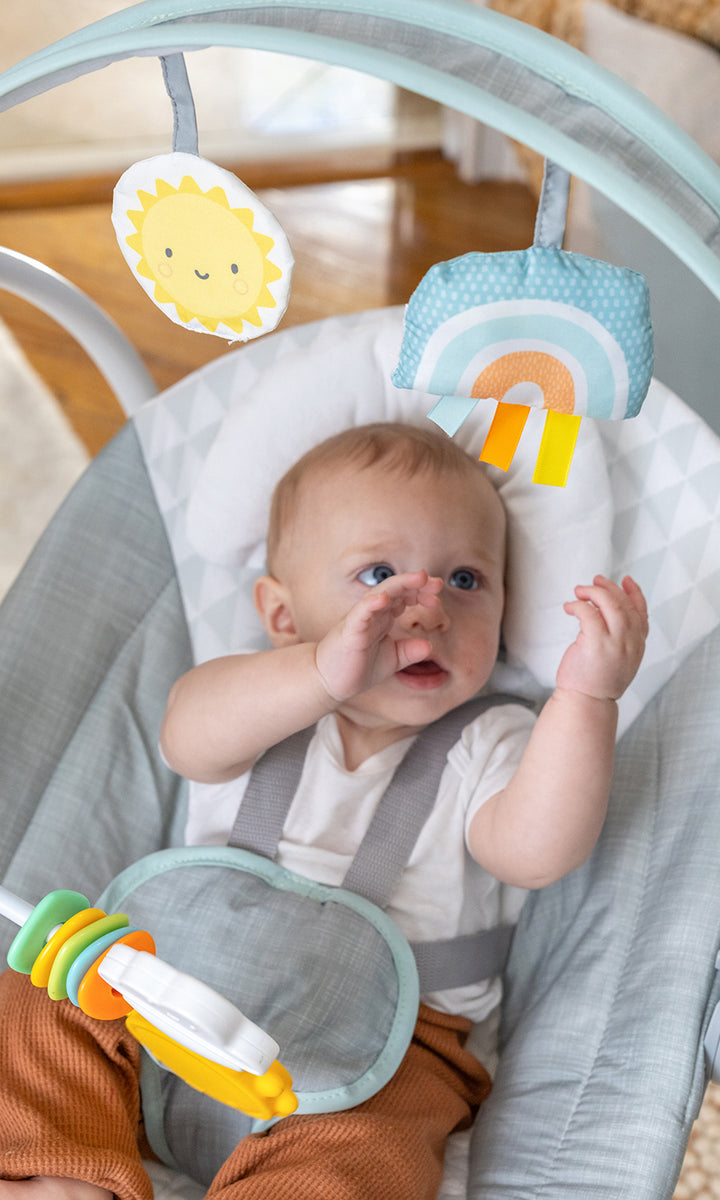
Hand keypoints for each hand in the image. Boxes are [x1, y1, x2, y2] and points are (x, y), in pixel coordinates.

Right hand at [314, 570, 442, 701]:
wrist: (330, 682)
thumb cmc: (358, 667)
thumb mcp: (392, 660)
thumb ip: (409, 652)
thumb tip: (429, 646)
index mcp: (383, 618)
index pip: (404, 597)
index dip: (420, 593)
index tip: (436, 597)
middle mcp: (372, 614)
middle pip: (395, 590)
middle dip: (416, 584)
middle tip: (437, 582)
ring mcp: (360, 620)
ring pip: (380, 595)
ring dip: (399, 585)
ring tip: (417, 578)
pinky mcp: (350, 631)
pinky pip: (360, 614)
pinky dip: (371, 604)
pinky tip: (383, 598)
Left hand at [556, 575, 647, 700]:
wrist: (586, 703)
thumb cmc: (595, 682)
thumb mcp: (616, 659)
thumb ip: (618, 638)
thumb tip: (603, 611)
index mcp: (638, 646)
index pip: (642, 613)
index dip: (635, 594)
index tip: (625, 580)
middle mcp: (630, 642)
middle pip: (625, 605)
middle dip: (609, 589)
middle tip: (594, 581)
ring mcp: (615, 642)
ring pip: (610, 604)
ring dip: (594, 592)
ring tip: (579, 591)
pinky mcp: (595, 642)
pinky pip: (588, 612)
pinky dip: (577, 605)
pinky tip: (569, 607)